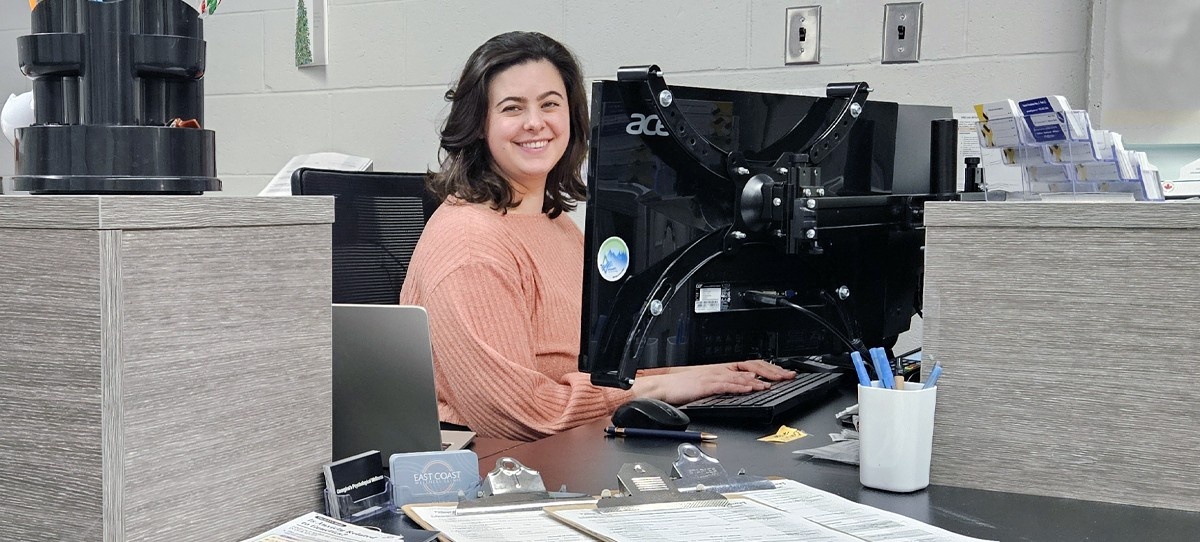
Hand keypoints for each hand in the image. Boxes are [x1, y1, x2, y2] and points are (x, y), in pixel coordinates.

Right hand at [630, 360, 795, 405]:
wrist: (662, 389)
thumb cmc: (680, 389)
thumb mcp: (707, 385)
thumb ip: (726, 385)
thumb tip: (744, 386)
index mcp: (720, 369)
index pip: (750, 365)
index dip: (769, 368)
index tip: (783, 374)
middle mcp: (720, 370)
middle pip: (751, 366)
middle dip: (771, 371)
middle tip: (788, 376)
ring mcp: (713, 376)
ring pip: (742, 375)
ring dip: (760, 379)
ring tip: (775, 384)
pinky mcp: (707, 384)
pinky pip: (728, 384)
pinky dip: (741, 386)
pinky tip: (752, 388)